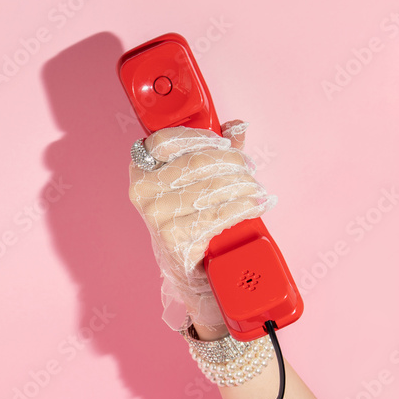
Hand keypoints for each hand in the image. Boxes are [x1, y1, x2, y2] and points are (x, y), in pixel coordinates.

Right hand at [128, 120, 276, 330]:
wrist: (188, 273)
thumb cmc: (189, 220)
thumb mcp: (196, 183)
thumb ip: (215, 151)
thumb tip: (238, 126)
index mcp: (141, 171)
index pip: (166, 140)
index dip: (201, 137)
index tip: (225, 143)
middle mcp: (143, 192)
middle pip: (197, 163)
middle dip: (233, 163)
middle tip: (250, 168)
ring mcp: (157, 218)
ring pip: (212, 188)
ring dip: (243, 186)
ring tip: (257, 188)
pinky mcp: (177, 239)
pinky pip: (220, 214)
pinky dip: (245, 207)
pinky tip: (257, 204)